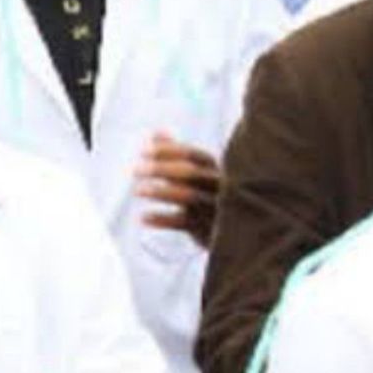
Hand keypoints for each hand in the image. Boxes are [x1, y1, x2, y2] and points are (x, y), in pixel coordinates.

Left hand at [134, 131, 221, 248]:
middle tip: (135, 171)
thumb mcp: (198, 177)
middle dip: (160, 169)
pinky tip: (143, 217)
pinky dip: (162, 219)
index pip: (193, 154)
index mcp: (219, 170)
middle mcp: (221, 187)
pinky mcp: (211, 231)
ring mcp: (216, 209)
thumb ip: (177, 155)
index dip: (167, 151)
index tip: (143, 151)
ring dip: (159, 192)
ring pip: (187, 196)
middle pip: (189, 172)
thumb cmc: (211, 200)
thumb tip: (156, 132)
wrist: (238, 240)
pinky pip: (184, 223)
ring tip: (137, 190)